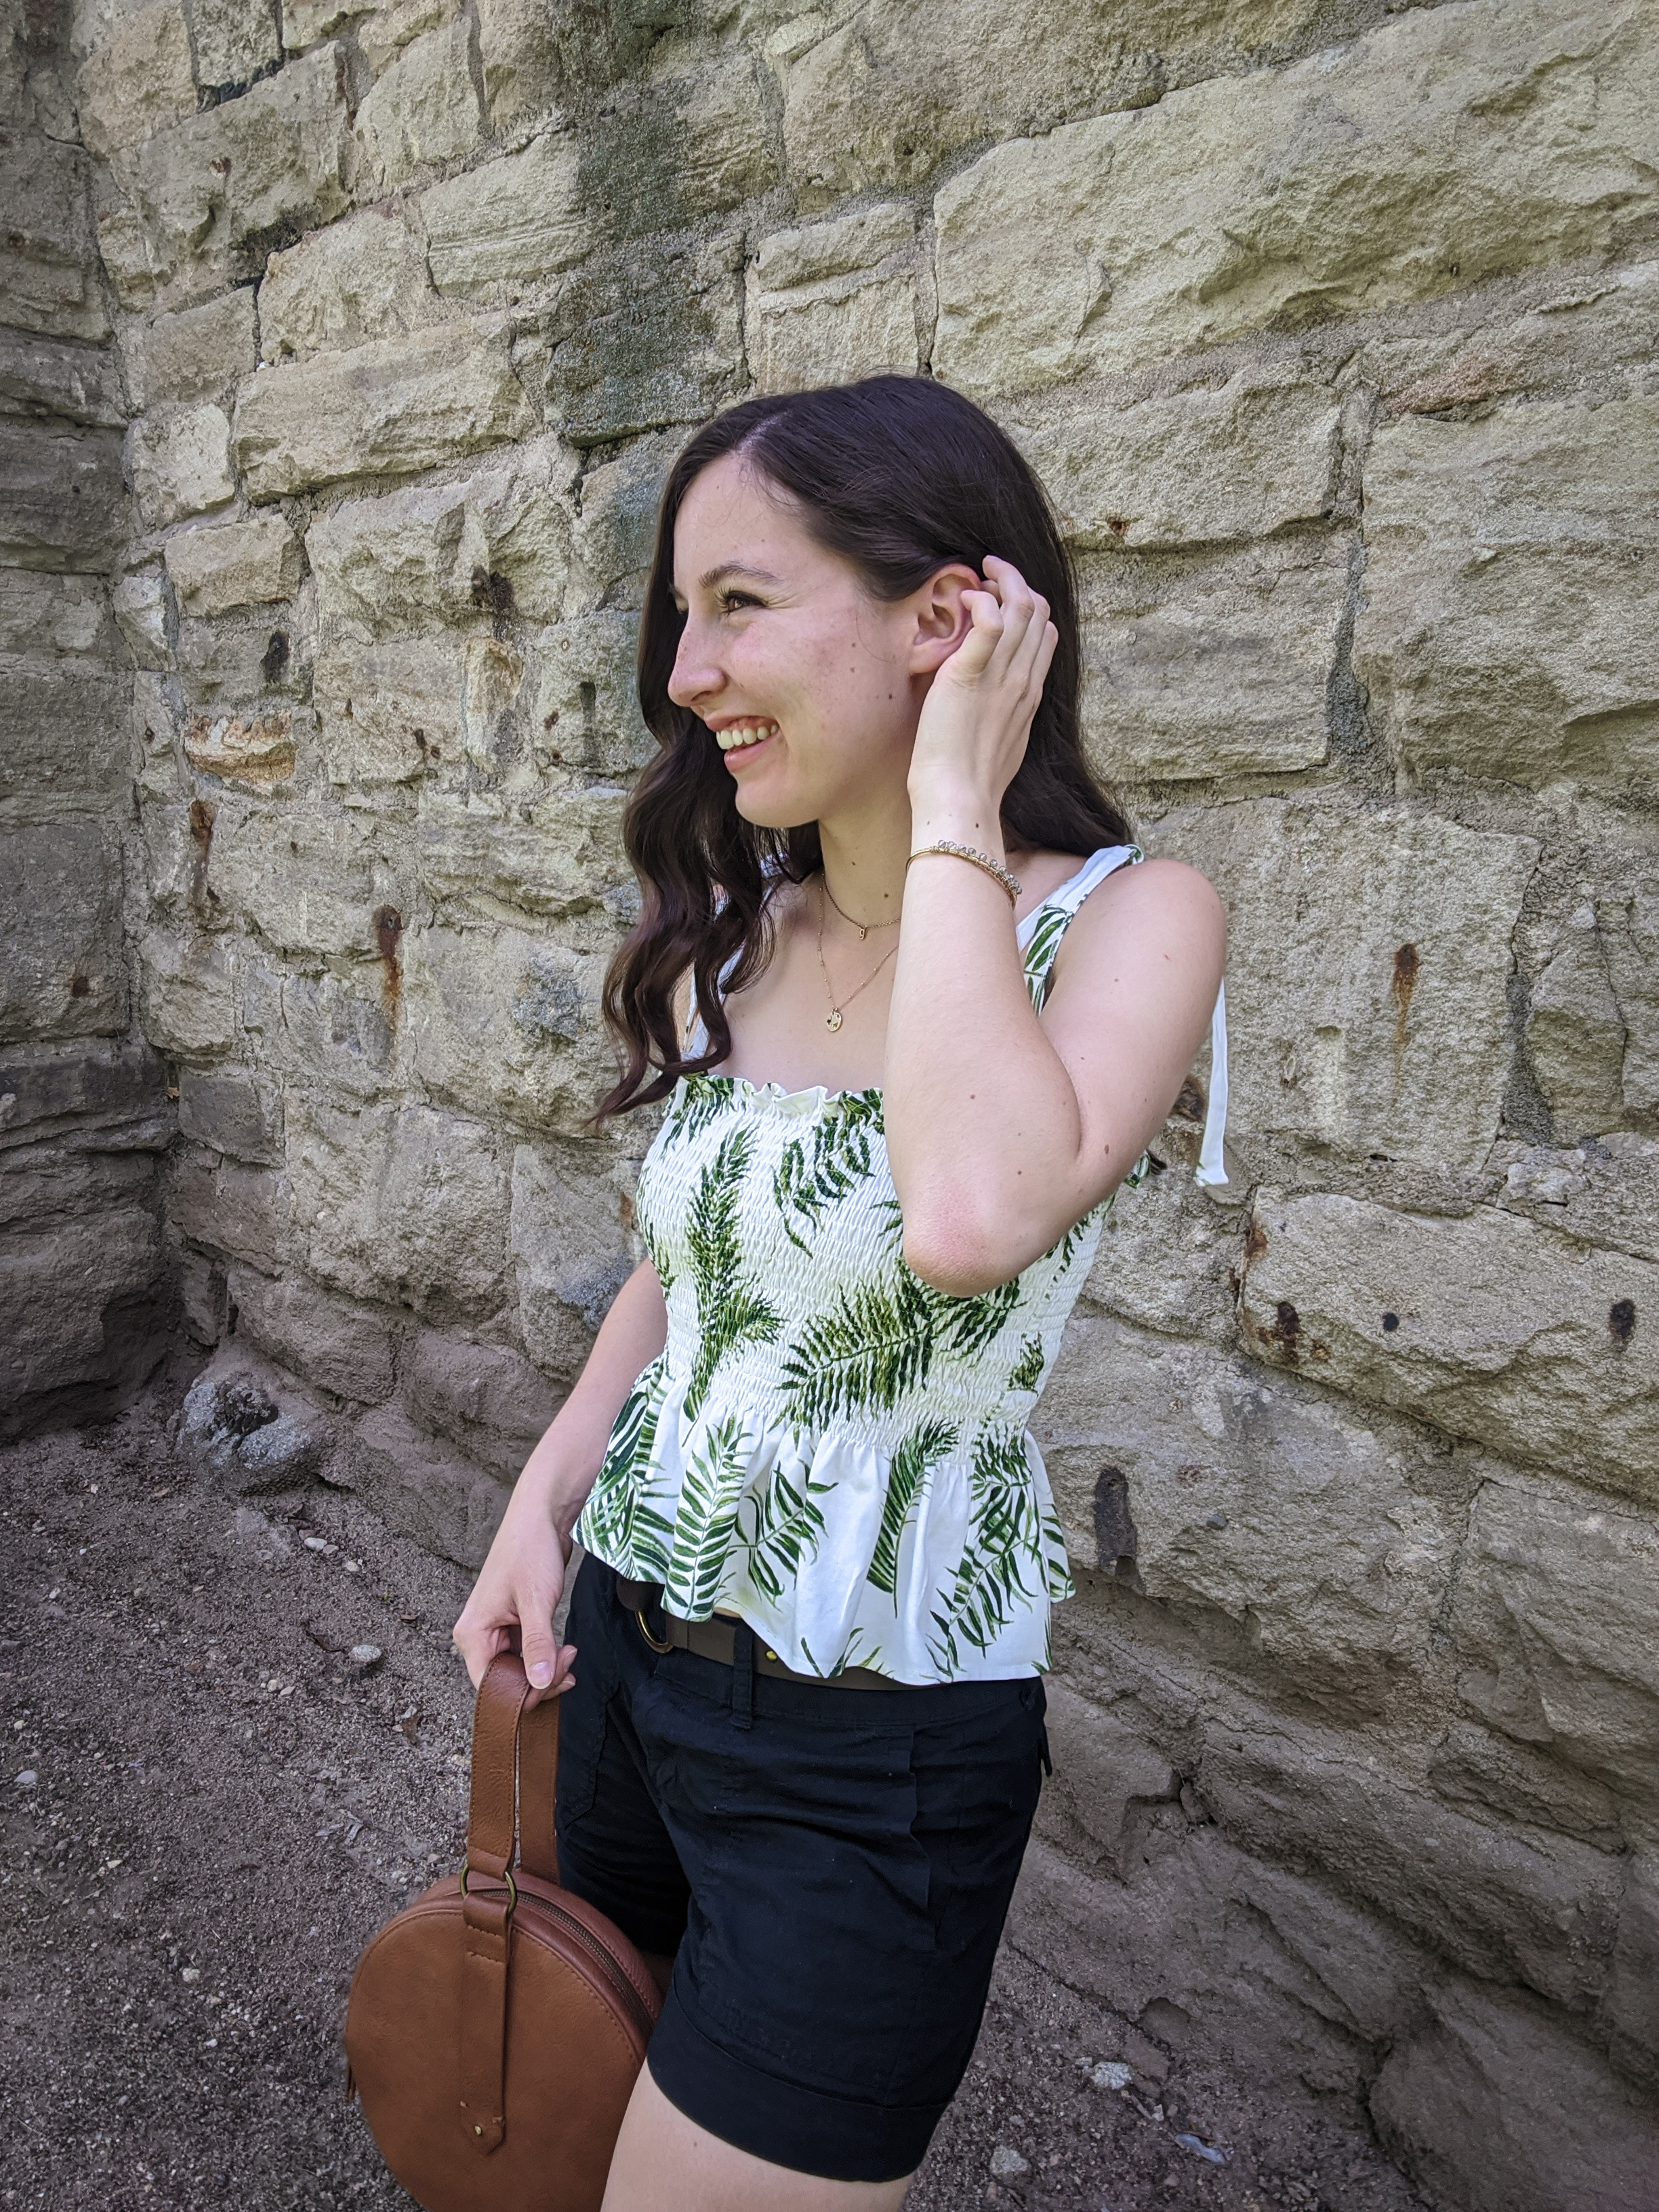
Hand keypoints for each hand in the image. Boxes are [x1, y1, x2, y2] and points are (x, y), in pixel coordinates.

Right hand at [451, 1473, 577, 1707]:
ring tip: (570, 1653)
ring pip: (518, 1670)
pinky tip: (565, 1653)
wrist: (541, 1518)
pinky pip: (526, 1655)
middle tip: (569, 1663)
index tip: (556, 1681)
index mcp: (472, 1633)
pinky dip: (546, 1658)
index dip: (522, 1694)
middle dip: (539, 1681)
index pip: (490, 1686)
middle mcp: (479, 1636)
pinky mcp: (513, 1625)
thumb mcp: (536, 1601)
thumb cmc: (530, 1551)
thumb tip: (540, 1683)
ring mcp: (496, 1631)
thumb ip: (537, 1644)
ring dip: (546, 1670)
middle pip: (505, 1682)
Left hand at [908, 555, 1057, 832]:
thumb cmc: (972, 781)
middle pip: (1037, 612)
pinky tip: (964, 600)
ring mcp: (1001, 676)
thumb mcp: (1003, 742)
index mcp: (1030, 694)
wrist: (959, 798)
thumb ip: (1004, 713)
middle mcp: (1022, 680)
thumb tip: (992, 701)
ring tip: (978, 575)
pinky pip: (989, 622)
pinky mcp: (970, 675)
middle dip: (1016, 583)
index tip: (1001, 602)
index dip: (1028, 609)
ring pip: (1020, 607)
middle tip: (989, 574)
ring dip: (1001, 581)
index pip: (1046, 634)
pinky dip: (980, 600)